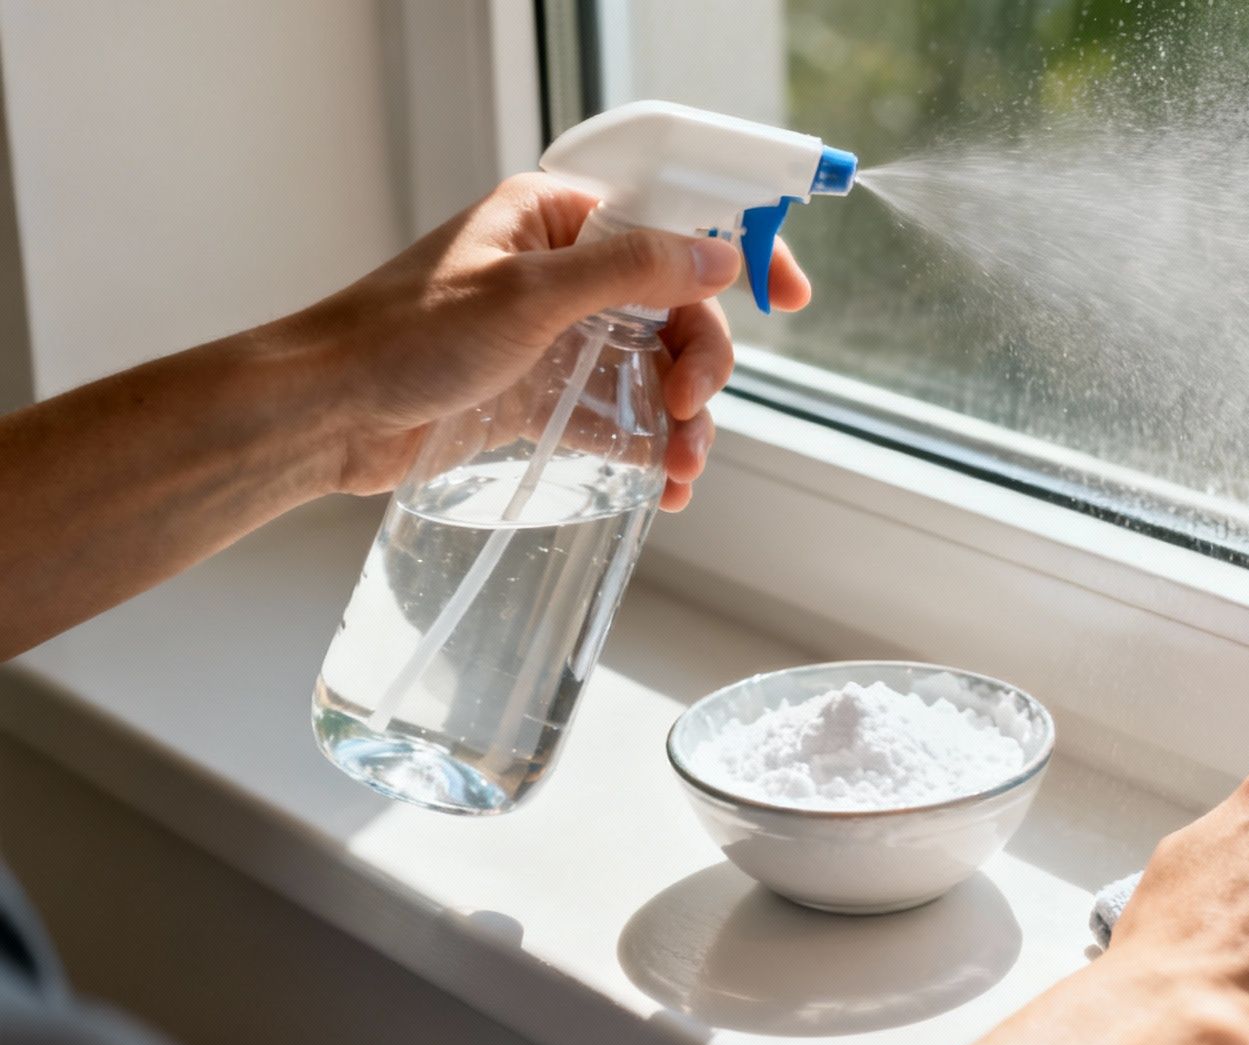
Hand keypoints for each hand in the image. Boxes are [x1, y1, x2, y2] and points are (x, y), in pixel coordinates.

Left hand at [282, 172, 810, 509]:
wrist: (325, 416)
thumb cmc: (402, 336)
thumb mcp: (528, 295)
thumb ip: (630, 271)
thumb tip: (718, 259)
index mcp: (558, 218)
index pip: (673, 220)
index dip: (739, 252)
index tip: (788, 296)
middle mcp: (564, 272)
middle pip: (677, 308)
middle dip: (701, 362)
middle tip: (690, 408)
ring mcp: (557, 338)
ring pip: (656, 370)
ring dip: (683, 419)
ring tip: (681, 468)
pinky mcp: (544, 399)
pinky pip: (621, 419)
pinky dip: (650, 450)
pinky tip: (666, 487)